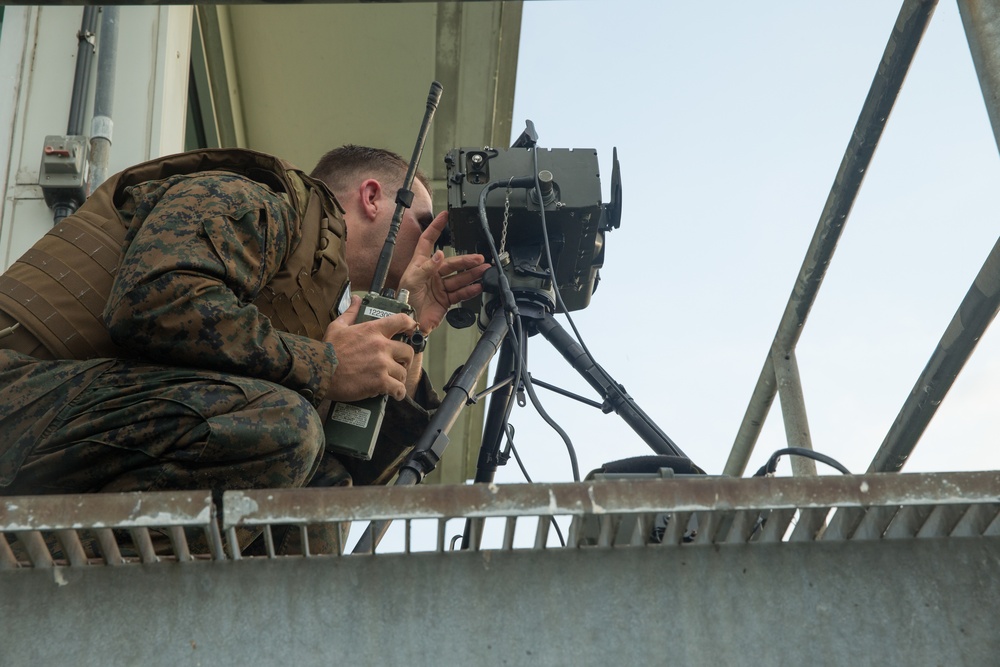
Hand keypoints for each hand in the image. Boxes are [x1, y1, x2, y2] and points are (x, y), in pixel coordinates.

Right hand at [322, 296, 416, 401]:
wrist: (319, 372)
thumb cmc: (327, 350)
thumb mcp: (337, 327)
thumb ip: (351, 313)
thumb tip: (356, 300)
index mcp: (373, 330)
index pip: (401, 321)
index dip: (410, 325)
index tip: (412, 330)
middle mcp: (381, 345)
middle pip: (408, 351)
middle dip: (405, 359)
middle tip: (399, 364)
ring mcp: (382, 364)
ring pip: (403, 372)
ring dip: (399, 378)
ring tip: (392, 381)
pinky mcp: (380, 382)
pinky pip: (398, 388)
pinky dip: (398, 392)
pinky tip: (394, 393)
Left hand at [400, 212, 489, 332]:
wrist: (409, 322)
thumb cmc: (404, 300)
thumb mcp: (412, 280)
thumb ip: (427, 267)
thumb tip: (439, 255)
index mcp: (420, 264)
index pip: (428, 240)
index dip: (436, 227)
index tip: (444, 216)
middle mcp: (431, 274)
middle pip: (452, 263)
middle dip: (466, 260)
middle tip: (479, 258)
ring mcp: (439, 287)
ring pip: (459, 278)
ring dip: (472, 274)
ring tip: (484, 270)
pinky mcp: (445, 300)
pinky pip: (460, 293)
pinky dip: (470, 290)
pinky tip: (478, 286)